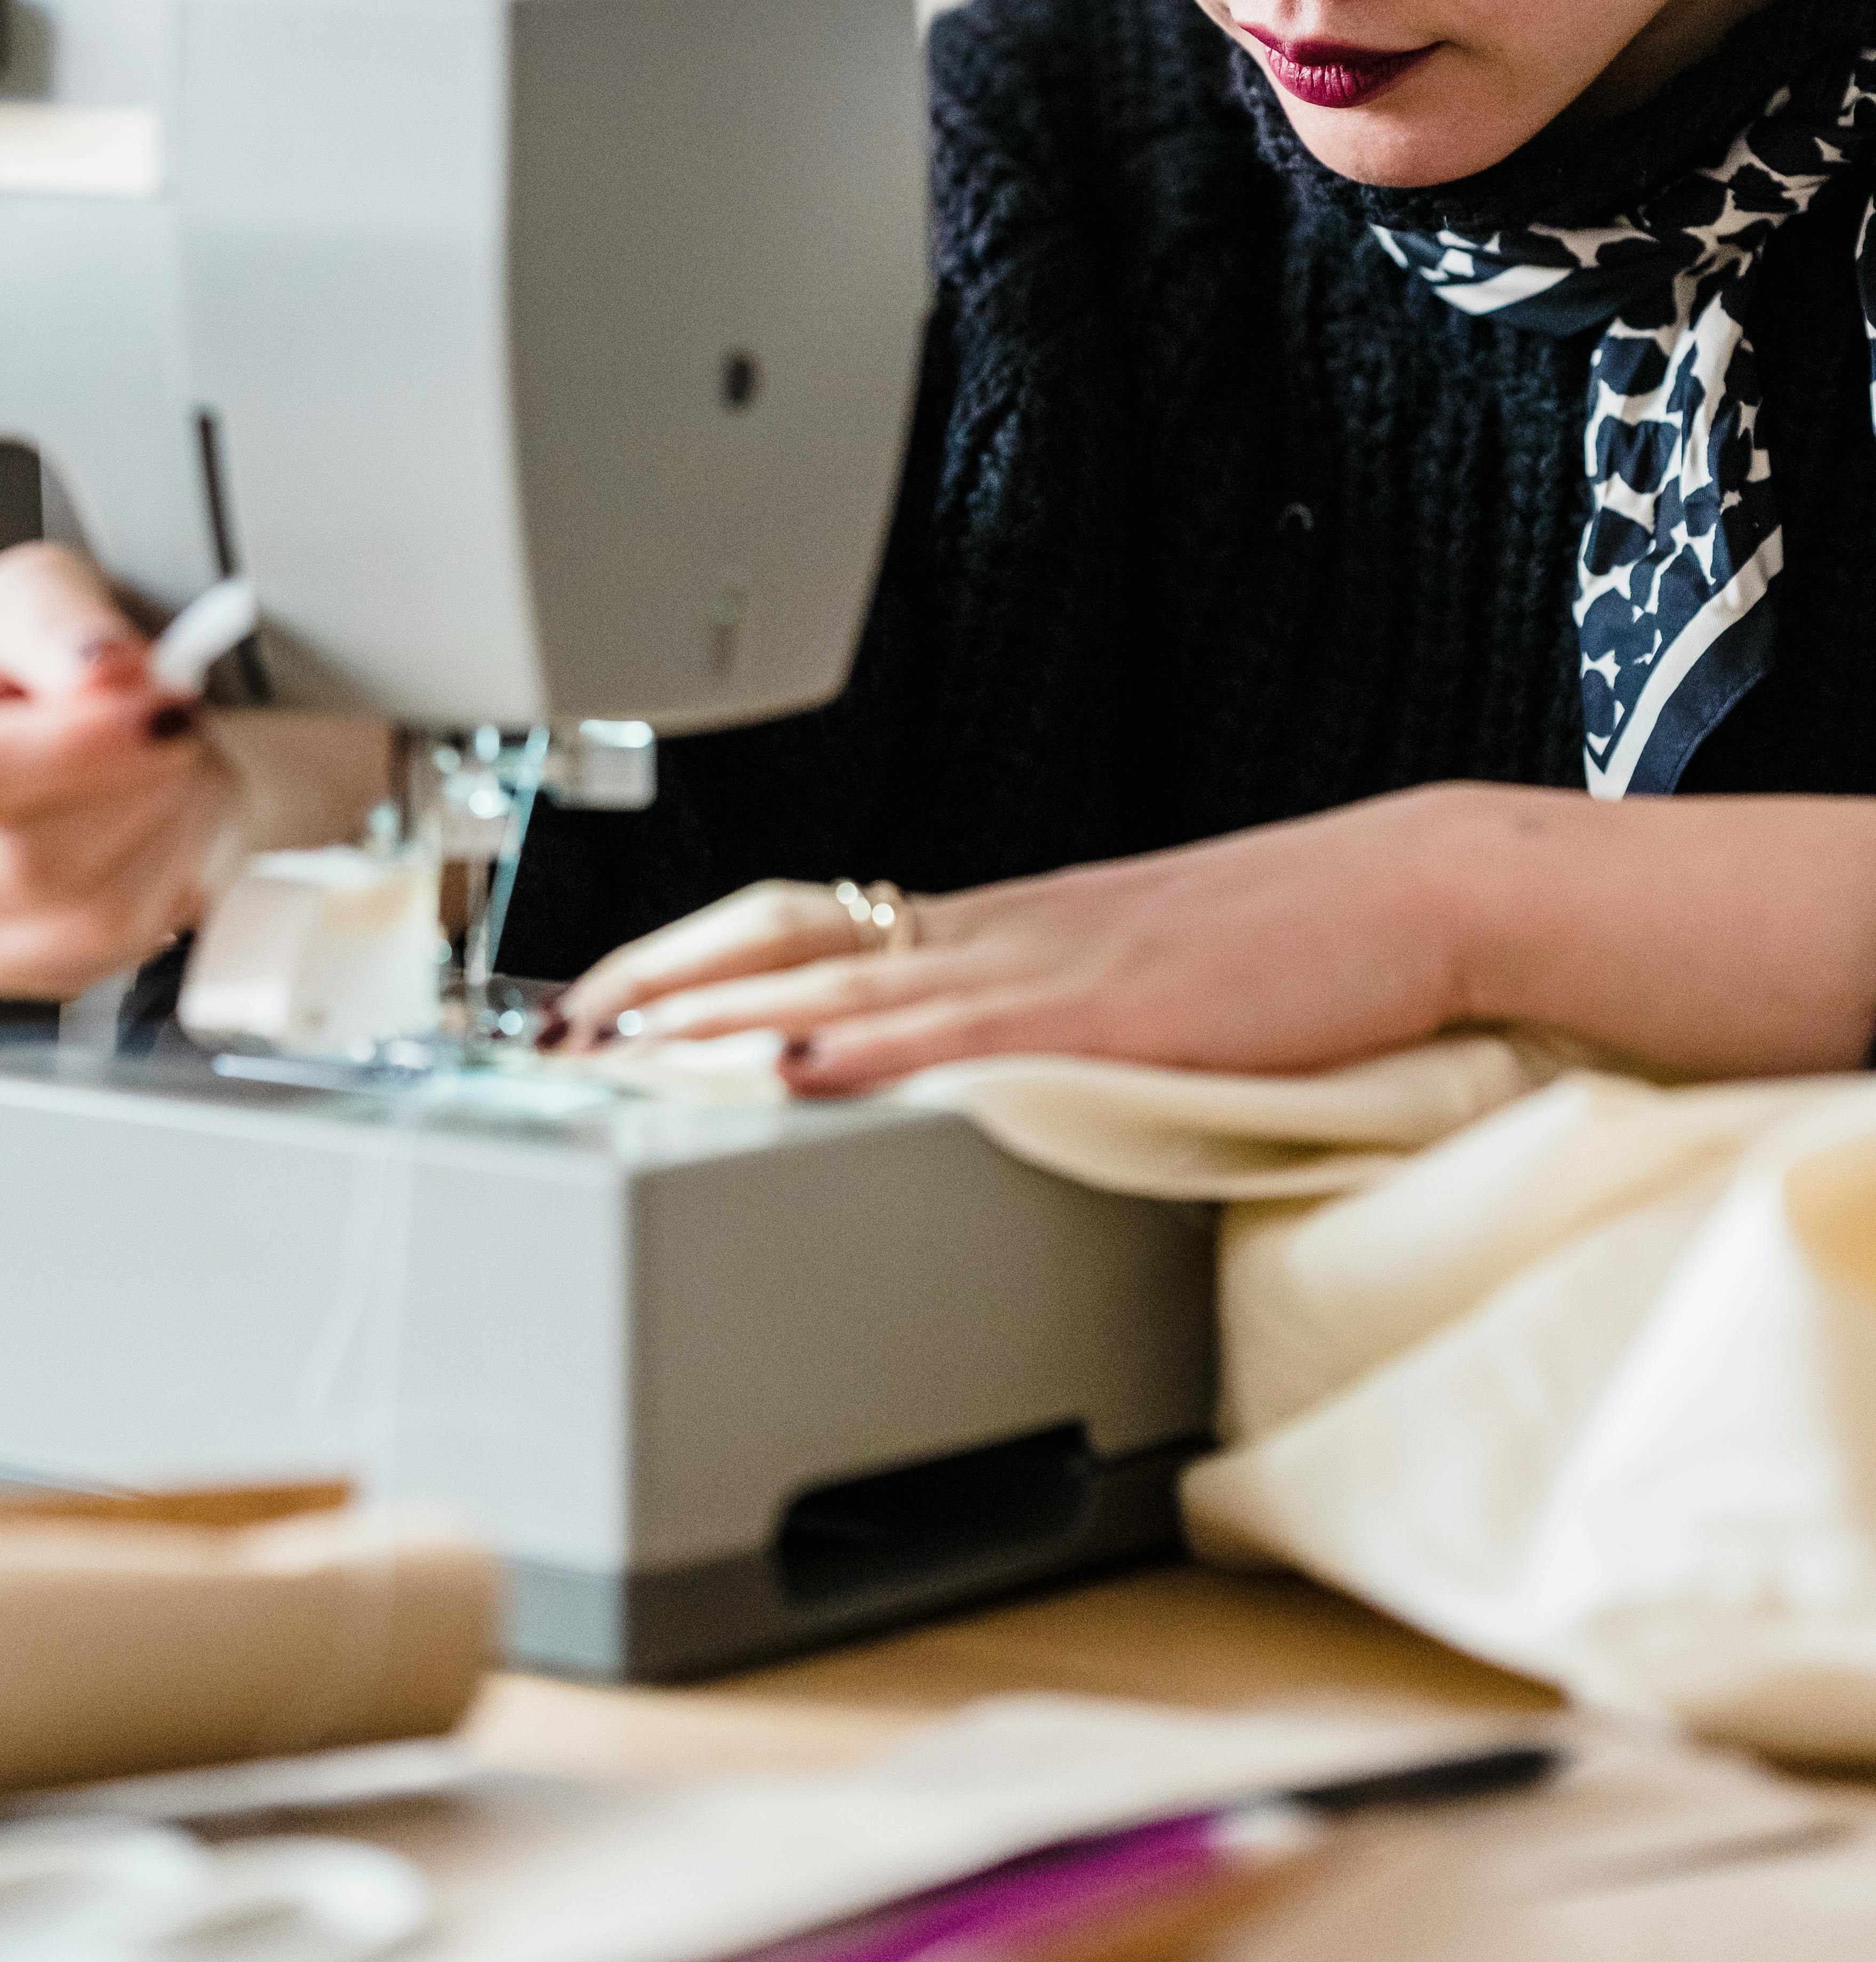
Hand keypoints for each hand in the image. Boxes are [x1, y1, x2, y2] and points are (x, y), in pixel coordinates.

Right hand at [0, 543, 242, 1004]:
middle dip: (134, 782)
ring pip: (85, 910)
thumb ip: (59, 623)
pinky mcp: (13, 979)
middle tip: (176, 722)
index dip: (71, 743)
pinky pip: (120, 946)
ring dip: (165, 828)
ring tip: (172, 765)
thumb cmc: (30, 669)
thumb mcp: (34, 594)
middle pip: (24, 856)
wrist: (83, 728)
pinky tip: (161, 819)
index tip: (154, 702)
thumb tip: (98, 668)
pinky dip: (170, 875)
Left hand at [553, 791, 1471, 1093]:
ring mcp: (1048, 963)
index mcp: (999, 923)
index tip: (597, 998)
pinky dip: (861, 1051)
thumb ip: (1028, 1011)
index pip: (799, 922)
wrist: (1408, 894)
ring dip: (719, 1018)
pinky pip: (959, 1031)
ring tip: (616, 1052)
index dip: (685, 957)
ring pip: (844, 979)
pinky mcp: (1110, 1013)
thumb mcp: (1126, 973)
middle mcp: (999, 928)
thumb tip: (938, 1060)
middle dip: (658, 985)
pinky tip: (786, 1067)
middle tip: (553, 1029)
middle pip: (783, 936)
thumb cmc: (1287, 948)